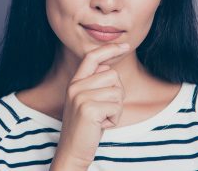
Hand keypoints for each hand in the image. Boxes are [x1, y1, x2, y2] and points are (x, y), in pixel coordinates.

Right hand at [51, 43, 128, 169]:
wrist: (73, 151)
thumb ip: (95, 84)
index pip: (92, 57)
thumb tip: (108, 67)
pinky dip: (114, 118)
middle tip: (104, 111)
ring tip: (102, 118)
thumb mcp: (89, 101)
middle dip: (117, 94)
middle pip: (113, 75)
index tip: (125, 45)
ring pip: (117, 91)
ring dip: (116, 108)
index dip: (109, 49)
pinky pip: (116, 106)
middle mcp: (75, 86)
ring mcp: (80, 96)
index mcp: (75, 82)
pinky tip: (101, 125)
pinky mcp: (88, 108)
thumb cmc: (87, 127)